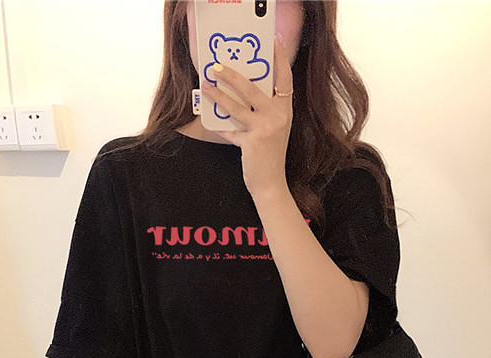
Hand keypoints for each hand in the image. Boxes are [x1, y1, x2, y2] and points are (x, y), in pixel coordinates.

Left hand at [201, 33, 292, 198]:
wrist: (271, 183)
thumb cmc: (270, 156)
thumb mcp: (273, 130)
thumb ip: (264, 112)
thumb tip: (243, 95)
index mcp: (285, 110)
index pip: (284, 79)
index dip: (280, 59)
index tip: (273, 41)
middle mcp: (278, 116)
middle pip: (253, 87)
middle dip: (232, 75)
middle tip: (217, 66)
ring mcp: (265, 128)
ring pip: (237, 106)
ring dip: (218, 95)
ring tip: (206, 86)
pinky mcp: (252, 141)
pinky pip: (231, 130)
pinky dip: (221, 128)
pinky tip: (212, 124)